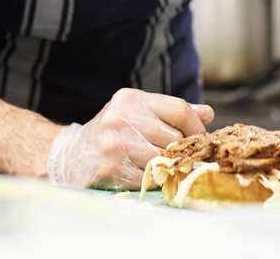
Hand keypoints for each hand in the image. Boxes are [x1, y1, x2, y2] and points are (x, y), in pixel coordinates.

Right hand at [45, 88, 213, 188]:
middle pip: (174, 138)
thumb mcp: (137, 113)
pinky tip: (146, 176)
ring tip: (163, 166)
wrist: (71, 156)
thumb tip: (208, 113)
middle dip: (182, 150)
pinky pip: (149, 179)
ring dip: (168, 167)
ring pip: (163, 159)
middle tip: (181, 157)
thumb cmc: (112, 133)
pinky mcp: (111, 169)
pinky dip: (153, 180)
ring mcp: (115, 144)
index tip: (200, 138)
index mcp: (132, 99)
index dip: (196, 127)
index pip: (179, 110)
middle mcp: (122, 118)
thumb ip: (171, 113)